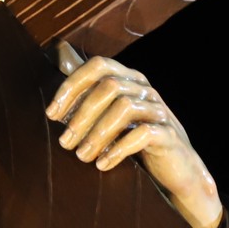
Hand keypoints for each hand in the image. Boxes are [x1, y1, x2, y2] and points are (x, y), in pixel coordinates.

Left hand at [46, 47, 222, 227]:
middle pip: (109, 86)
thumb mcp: (110, 116)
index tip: (52, 114)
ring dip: (97, 133)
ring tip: (82, 156)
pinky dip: (118, 149)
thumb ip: (88, 93)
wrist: (176, 171)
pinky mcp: (168, 135)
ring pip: (124, 108)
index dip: (72, 86)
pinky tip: (103, 164)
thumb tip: (57, 56)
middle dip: (81, 114)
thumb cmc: (135, 143)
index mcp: (128, 79)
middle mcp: (144, 89)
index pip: (98, 65)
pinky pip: (142, 133)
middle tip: (65, 142)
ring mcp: (158, 110)